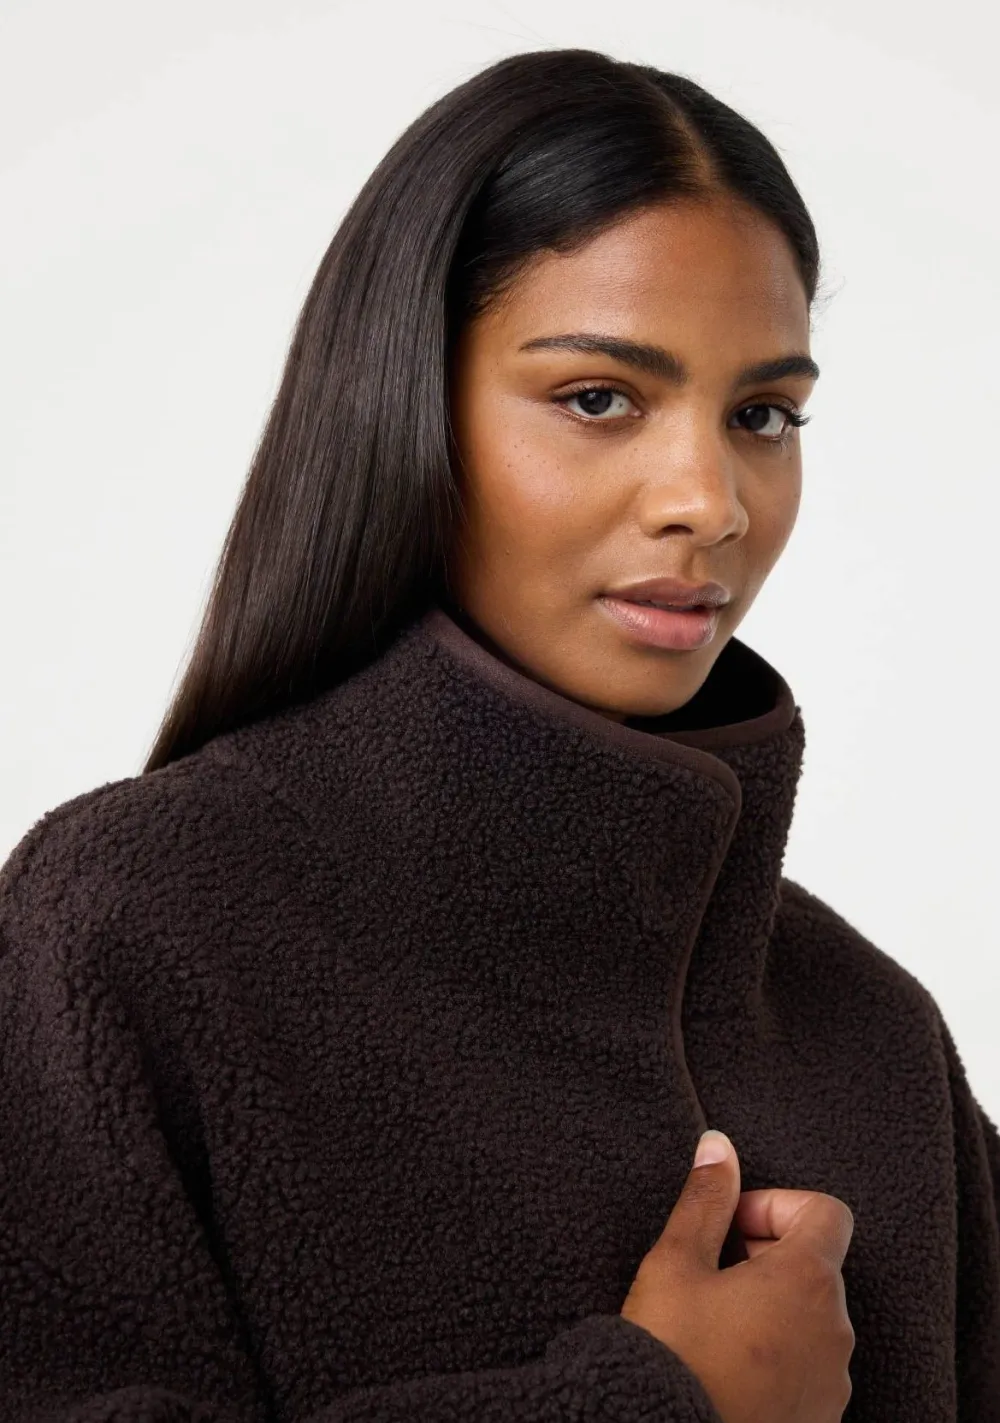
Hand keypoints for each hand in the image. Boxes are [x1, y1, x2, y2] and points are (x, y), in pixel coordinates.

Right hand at [620, 1130, 855, 1422]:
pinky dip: (775, 1353)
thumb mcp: (676, 1263)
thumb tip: (719, 1146)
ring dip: (770, 1306)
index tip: (731, 1227)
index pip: (826, 1211)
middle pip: (816, 1264)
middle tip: (710, 1272)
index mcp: (807, 1281)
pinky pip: (807, 1366)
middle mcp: (835, 1331)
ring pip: (810, 1318)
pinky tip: (724, 1364)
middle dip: (765, 1254)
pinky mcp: (819, 1418)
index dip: (777, 1206)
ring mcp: (832, 1382)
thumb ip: (705, 1200)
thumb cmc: (673, 1354)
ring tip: (712, 1322)